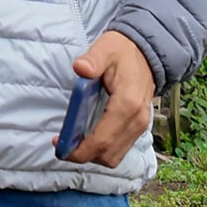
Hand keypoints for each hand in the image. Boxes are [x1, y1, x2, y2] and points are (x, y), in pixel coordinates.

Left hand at [56, 30, 154, 167]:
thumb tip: (80, 67)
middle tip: (62, 145)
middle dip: (82, 155)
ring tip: (72, 143)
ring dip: (92, 155)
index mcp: (128, 104)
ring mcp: (140, 126)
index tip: (60, 146)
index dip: (80, 149)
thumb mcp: (105, 49)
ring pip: (114, 156)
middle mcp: (137, 120)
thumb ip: (93, 59)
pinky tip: (87, 138)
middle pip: (108, 154)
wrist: (147, 52)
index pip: (103, 139)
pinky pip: (120, 149)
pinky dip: (102, 150)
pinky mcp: (138, 127)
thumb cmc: (122, 51)